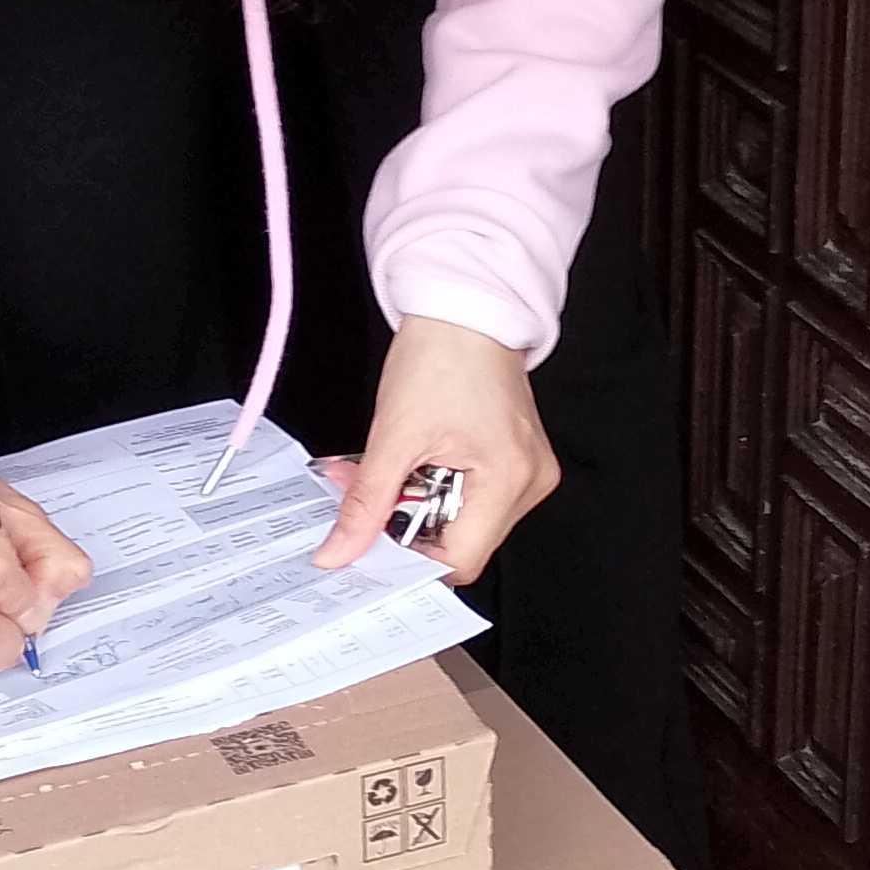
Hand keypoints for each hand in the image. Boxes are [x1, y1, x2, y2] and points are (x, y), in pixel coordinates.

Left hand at [313, 317, 557, 585]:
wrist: (465, 307)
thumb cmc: (442, 353)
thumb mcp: (393, 435)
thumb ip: (365, 503)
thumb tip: (339, 553)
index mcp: (510, 478)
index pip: (460, 559)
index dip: (410, 561)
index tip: (370, 548)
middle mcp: (530, 482)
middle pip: (462, 543)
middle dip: (406, 527)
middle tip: (367, 496)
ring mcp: (527, 472)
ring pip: (462, 522)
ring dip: (416, 506)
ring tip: (386, 470)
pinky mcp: (515, 461)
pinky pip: (471, 498)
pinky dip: (434, 488)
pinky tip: (411, 464)